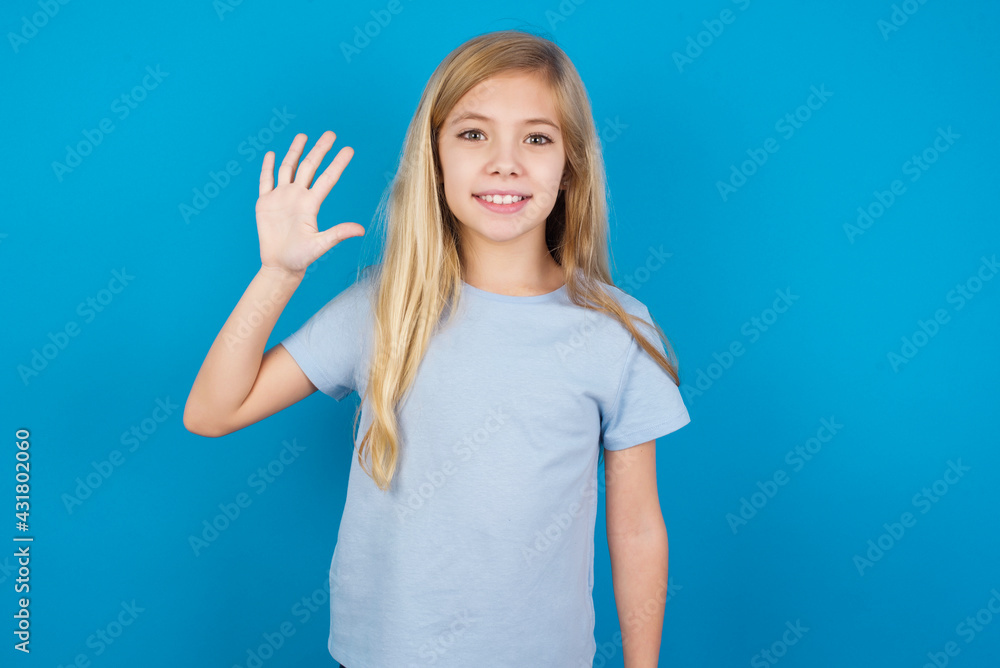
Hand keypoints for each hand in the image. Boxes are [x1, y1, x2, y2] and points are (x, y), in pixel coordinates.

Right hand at [255, 131, 364, 278]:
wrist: (280, 266)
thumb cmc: (301, 258)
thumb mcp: (321, 245)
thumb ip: (338, 234)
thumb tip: (361, 230)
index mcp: (311, 204)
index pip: (327, 178)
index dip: (338, 163)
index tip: (349, 149)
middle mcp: (297, 196)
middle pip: (309, 167)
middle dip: (319, 150)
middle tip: (331, 133)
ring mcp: (281, 198)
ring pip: (288, 168)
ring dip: (294, 152)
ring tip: (302, 136)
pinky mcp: (265, 203)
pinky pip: (266, 181)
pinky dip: (267, 167)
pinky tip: (271, 154)